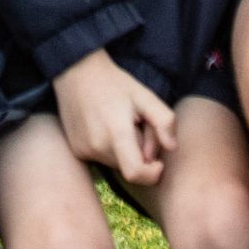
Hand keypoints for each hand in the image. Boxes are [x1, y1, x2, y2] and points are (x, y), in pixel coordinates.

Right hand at [49, 48, 175, 184]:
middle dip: (140, 155)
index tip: (158, 162)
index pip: (136, 174)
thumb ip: (164, 121)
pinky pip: (102, 159)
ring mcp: (84, 150)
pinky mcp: (77, 150)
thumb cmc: (115, 83)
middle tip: (137, 128)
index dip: (152, 174)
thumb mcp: (145, 96)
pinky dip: (111, 149)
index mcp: (116, 133)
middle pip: (129, 168)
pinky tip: (106, 128)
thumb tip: (171, 148)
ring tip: (120, 125)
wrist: (77, 73)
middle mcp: (97, 146)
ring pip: (116, 164)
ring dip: (125, 152)